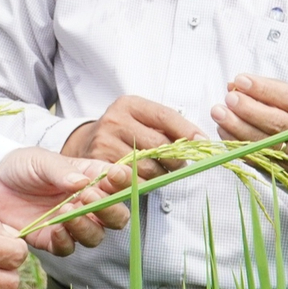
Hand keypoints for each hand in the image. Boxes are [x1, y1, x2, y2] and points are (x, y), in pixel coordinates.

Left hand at [0, 146, 132, 257]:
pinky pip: (68, 248)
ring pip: (95, 236)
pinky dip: (65, 240)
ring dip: (86, 227)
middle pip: (116, 217)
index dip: (124, 182)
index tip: (114, 176)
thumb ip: (62, 170)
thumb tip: (84, 183)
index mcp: (91, 178)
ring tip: (66, 211)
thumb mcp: (41, 160)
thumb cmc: (24, 165)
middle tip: (88, 198)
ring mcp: (72, 224)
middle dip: (110, 211)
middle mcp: (87, 204)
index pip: (119, 184)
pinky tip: (54, 227)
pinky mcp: (52, 240)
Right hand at [61, 95, 203, 181]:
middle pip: (159, 145)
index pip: (165, 116)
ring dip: (161, 174)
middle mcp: (115, 120)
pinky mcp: (100, 164)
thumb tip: (198, 140)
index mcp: (129, 105)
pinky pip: (134, 181)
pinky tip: (143, 178)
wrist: (84, 144)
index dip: (187, 131)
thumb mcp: (139, 119)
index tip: (202, 141)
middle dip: (175, 159)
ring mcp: (105, 142)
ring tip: (158, 170)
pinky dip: (144, 184)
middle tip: (178, 163)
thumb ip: (165, 126)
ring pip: (149, 167)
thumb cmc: (121, 132)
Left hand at [210, 74, 287, 165]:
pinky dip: (236, 143)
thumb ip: (265, 88)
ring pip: (265, 143)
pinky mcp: (281, 169)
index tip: (241, 80)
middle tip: (229, 98)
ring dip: (237, 127)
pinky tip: (223, 129)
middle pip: (278, 123)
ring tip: (219, 112)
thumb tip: (234, 85)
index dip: (264, 90)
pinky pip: (255, 157)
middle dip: (249, 110)